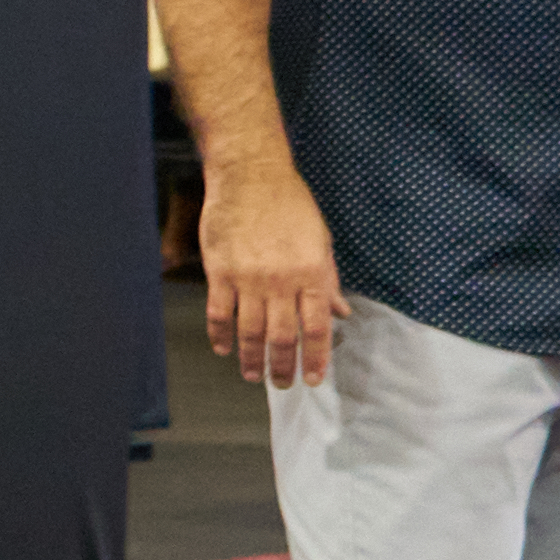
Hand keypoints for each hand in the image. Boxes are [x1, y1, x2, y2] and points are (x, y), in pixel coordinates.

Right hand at [207, 169, 346, 393]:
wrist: (251, 175)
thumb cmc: (290, 204)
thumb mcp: (320, 240)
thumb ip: (328, 280)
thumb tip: (340, 313)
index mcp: (311, 273)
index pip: (316, 328)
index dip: (315, 358)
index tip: (313, 378)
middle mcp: (281, 280)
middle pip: (282, 337)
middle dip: (283, 367)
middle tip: (283, 384)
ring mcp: (248, 278)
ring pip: (250, 331)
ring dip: (251, 358)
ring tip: (252, 374)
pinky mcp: (220, 271)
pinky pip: (219, 313)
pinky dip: (221, 335)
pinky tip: (224, 348)